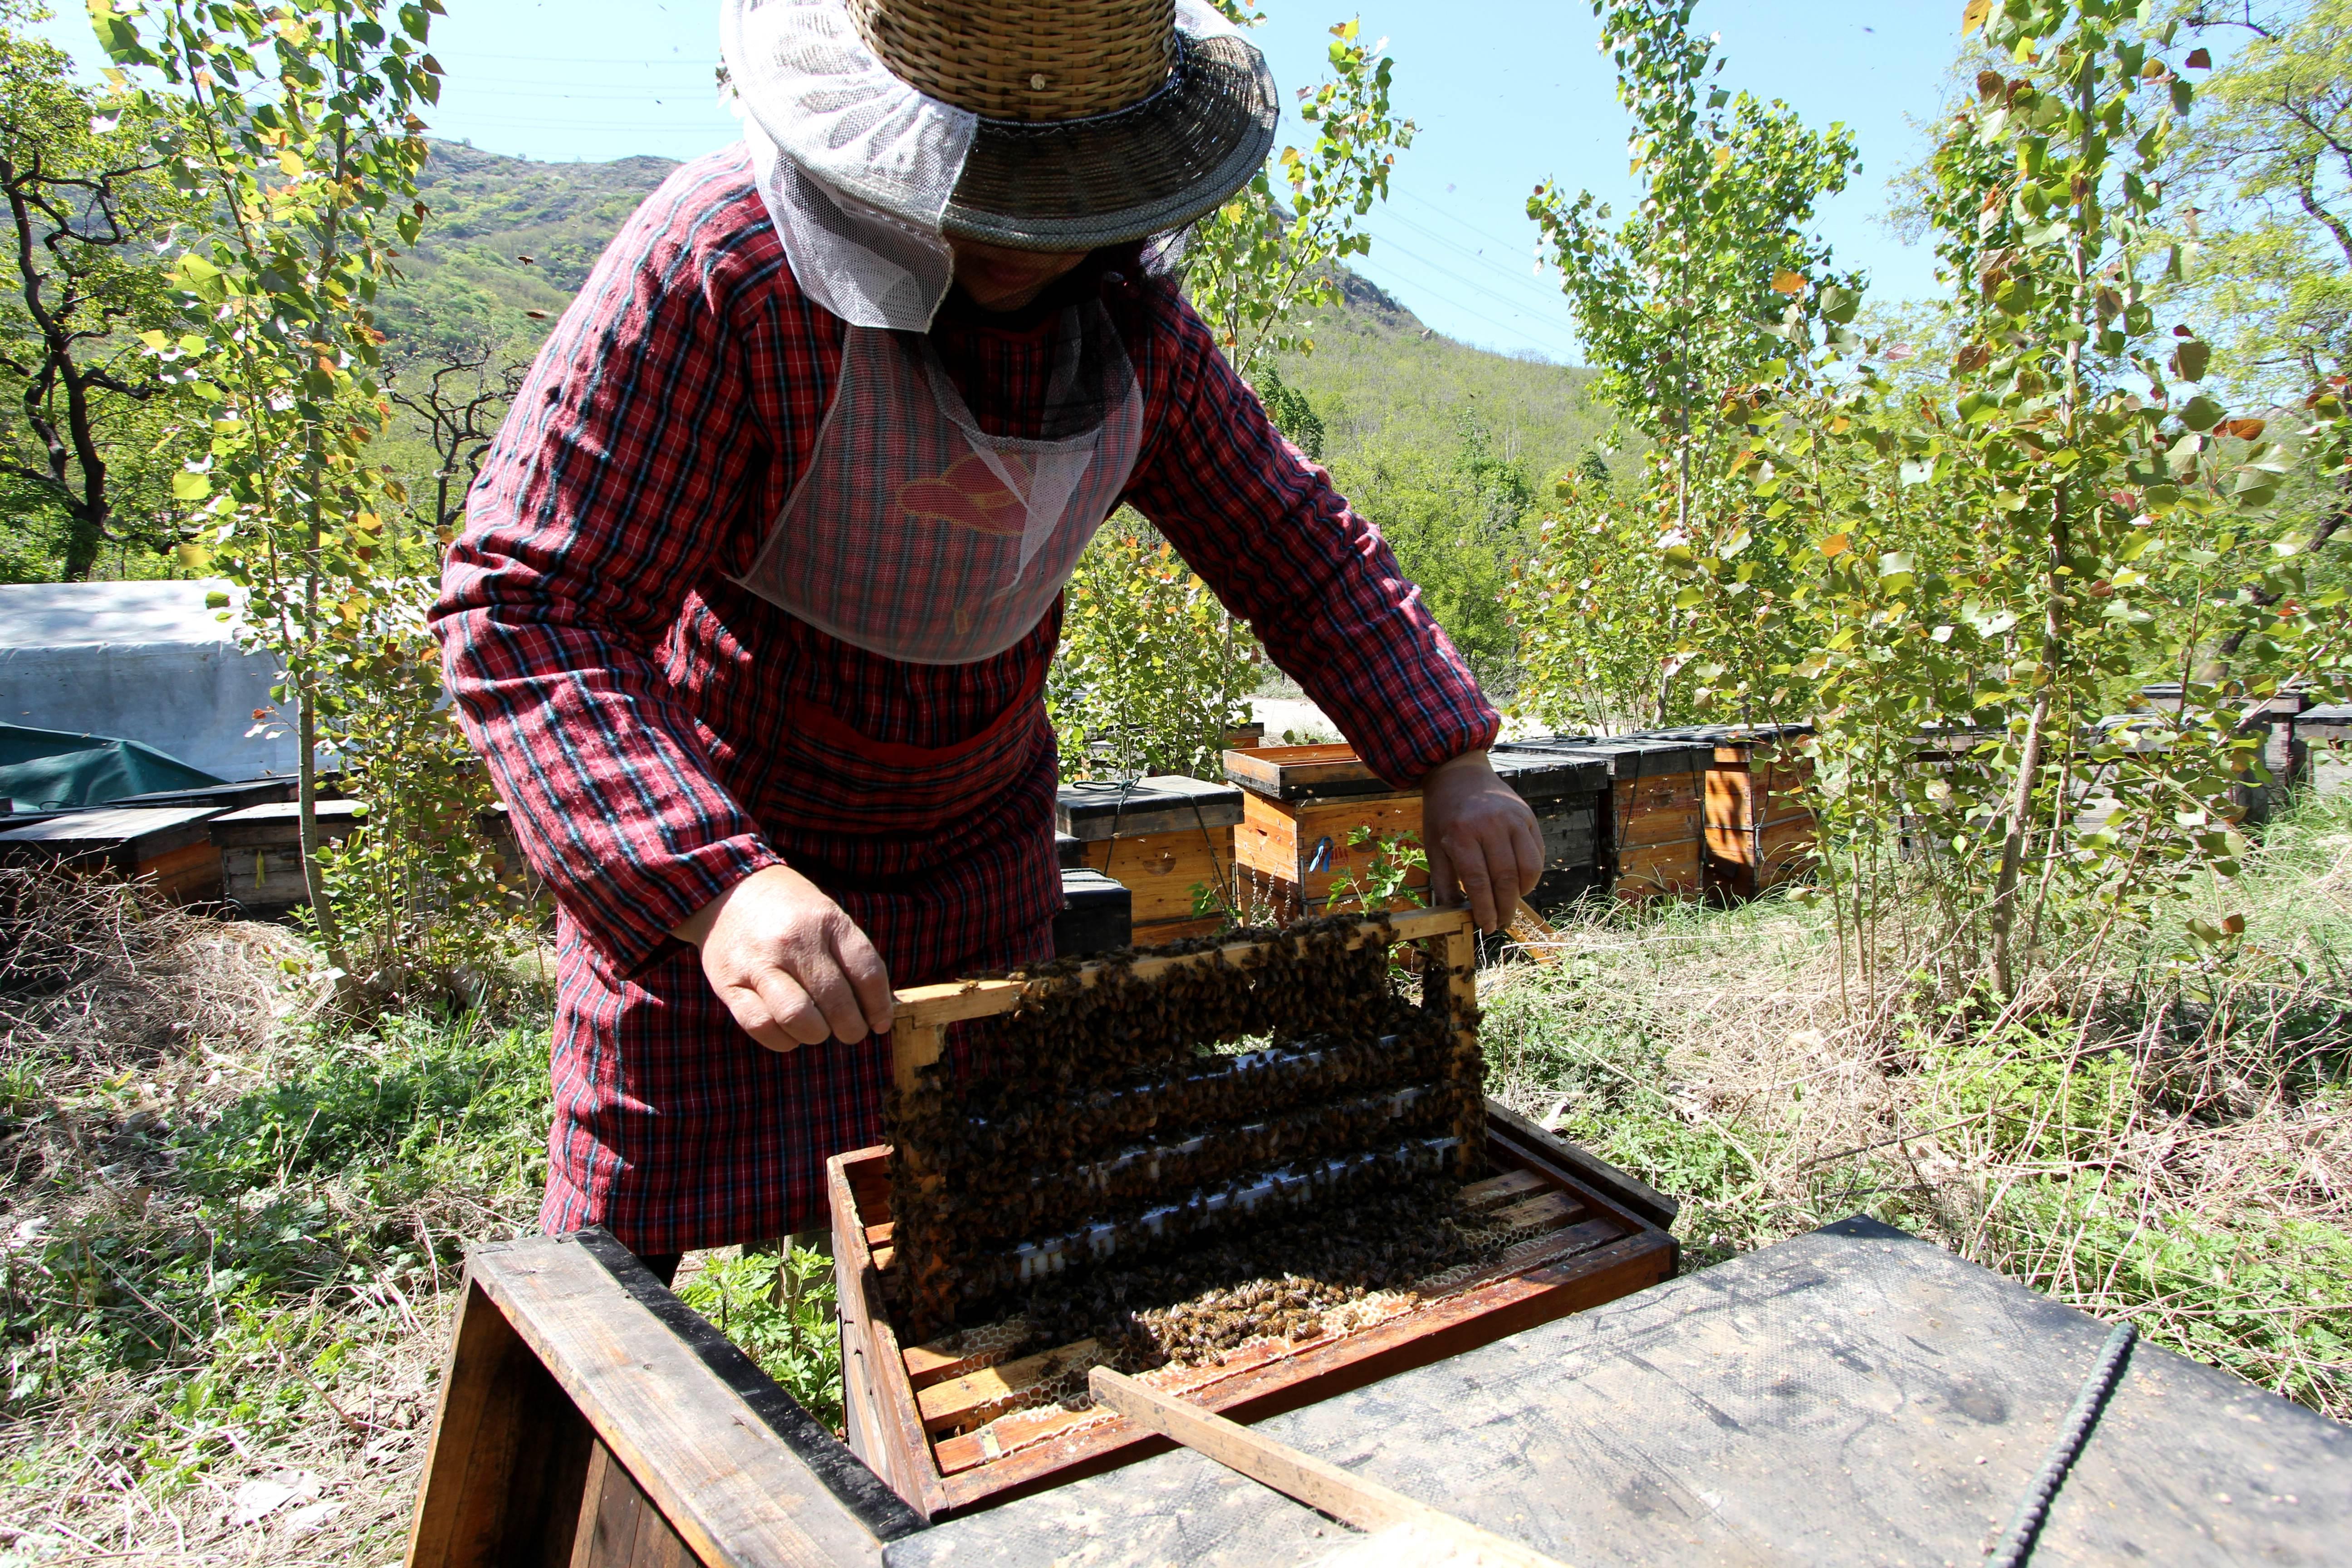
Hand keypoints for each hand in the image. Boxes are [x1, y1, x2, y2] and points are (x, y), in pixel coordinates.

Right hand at [671, 865, 893, 1050]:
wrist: (728, 890)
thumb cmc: (790, 912)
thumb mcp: (828, 917)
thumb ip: (853, 958)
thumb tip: (887, 1007)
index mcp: (827, 921)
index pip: (867, 972)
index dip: (879, 1006)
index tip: (880, 1023)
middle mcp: (794, 941)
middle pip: (836, 1000)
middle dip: (851, 1028)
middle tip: (851, 1032)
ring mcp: (759, 963)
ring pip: (798, 1018)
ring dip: (816, 1035)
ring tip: (818, 1031)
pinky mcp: (729, 984)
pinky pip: (761, 1025)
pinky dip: (782, 1040)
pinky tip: (789, 1034)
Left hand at [1421, 751, 1544, 933]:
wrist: (1459, 773)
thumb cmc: (1443, 815)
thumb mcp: (1434, 846)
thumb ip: (1444, 881)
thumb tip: (1455, 915)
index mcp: (1461, 834)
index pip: (1479, 882)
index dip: (1485, 909)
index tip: (1488, 926)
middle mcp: (1490, 825)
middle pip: (1505, 878)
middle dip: (1506, 907)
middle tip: (1503, 922)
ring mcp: (1513, 819)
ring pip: (1528, 867)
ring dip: (1523, 892)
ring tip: (1512, 903)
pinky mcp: (1528, 816)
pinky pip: (1537, 852)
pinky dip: (1532, 873)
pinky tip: (1521, 883)